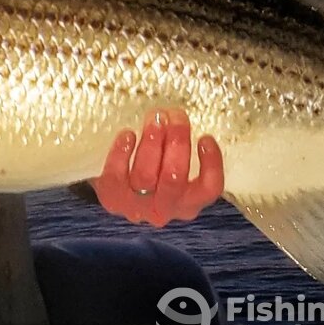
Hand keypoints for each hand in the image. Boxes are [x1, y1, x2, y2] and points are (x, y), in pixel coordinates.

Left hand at [91, 108, 223, 226]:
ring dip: (152, 143)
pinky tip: (128, 134)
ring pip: (146, 176)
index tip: (205, 138)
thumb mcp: (170, 165)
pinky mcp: (112, 198)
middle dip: (177, 143)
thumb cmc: (148, 170)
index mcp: (187, 202)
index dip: (212, 164)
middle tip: (175, 116)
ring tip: (154, 119)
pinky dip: (122, 153)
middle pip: (174, 178)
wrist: (112, 189)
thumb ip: (177, 149)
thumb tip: (179, 117)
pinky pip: (116, 176)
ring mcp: (137, 206)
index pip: (209, 190)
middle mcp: (165, 208)